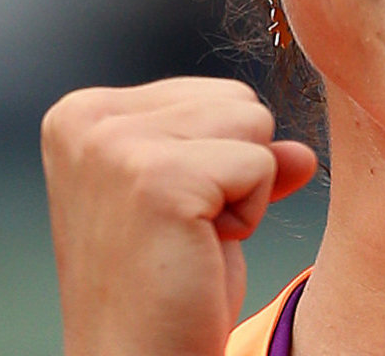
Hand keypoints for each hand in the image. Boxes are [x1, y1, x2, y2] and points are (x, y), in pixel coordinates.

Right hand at [41, 77, 318, 355]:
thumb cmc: (166, 293)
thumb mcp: (198, 205)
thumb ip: (240, 157)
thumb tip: (301, 153)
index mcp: (82, 113)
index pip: (210, 91)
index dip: (216, 158)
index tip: (171, 215)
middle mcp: (86, 118)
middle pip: (235, 98)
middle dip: (233, 167)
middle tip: (186, 233)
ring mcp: (115, 145)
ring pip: (253, 121)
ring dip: (243, 191)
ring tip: (192, 241)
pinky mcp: (156, 178)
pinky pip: (261, 163)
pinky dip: (249, 215)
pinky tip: (201, 252)